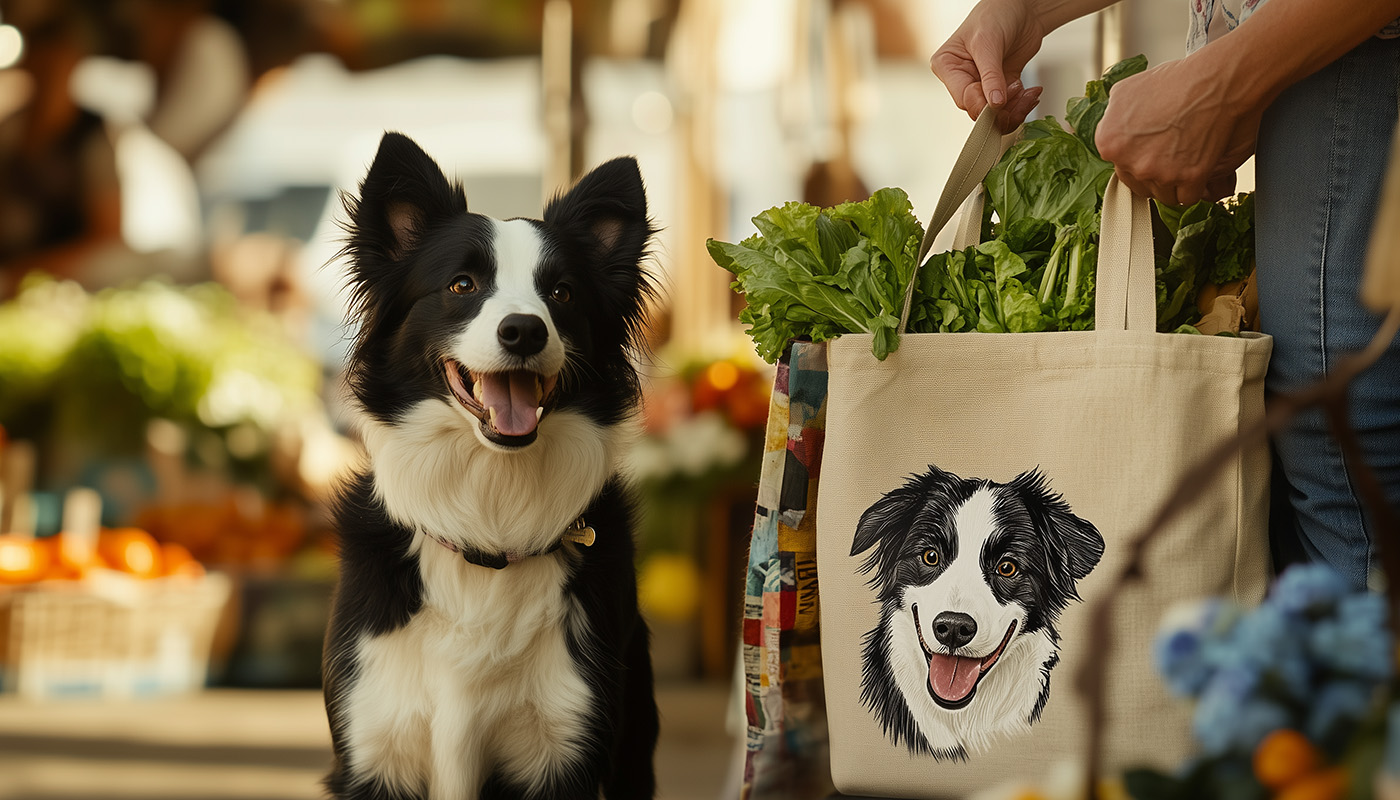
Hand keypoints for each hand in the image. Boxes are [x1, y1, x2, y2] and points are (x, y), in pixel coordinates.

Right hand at [930, 0, 1047, 132]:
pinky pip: (1009, 106)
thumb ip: (990, 75)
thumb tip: (994, 104)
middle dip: (1001, 108)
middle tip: (1021, 95)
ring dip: (1015, 109)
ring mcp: (982, 84)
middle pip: (978, 109)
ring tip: (1029, 94)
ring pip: (995, 112)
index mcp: (948, 67)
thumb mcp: (988, 42)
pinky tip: (1032, 93)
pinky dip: (1022, 104)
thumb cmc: (997, 14)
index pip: (963, 97)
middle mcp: (962, 78)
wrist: (1023, 6)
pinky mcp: (1002, 86)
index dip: (982, 104)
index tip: (1001, 100)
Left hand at [1095, 57, 1261, 205]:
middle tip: (1170, 154)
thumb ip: (1112, 116)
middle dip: (1154, 173)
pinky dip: (1194, 187)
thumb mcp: (1126, 91)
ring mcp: (1159, 172)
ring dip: (1174, 183)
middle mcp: (1130, 161)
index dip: (1137, 159)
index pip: (1119, 166)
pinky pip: (1188, 197)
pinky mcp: (1188, 178)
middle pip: (1139, 184)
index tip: (1150, 152)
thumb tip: (1111, 127)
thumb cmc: (1177, 82)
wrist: (1215, 81)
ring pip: (1163, 194)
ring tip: (1186, 159)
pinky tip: (1198, 170)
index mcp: (1109, 142)